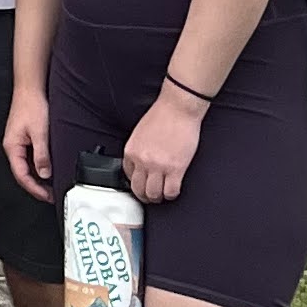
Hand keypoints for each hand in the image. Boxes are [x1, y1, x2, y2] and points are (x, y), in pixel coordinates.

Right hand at [4, 83, 54, 198]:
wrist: (30, 89)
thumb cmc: (32, 106)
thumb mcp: (40, 133)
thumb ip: (41, 154)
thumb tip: (44, 174)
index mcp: (12, 147)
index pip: (21, 176)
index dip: (35, 189)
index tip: (48, 196)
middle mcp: (12, 147)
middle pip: (22, 174)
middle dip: (36, 186)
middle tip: (52, 195)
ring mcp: (17, 143)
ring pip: (26, 167)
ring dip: (38, 178)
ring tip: (52, 185)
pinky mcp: (24, 139)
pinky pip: (29, 159)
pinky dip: (38, 167)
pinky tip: (48, 169)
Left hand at [123, 92, 203, 206]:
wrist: (177, 108)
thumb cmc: (162, 116)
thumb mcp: (140, 134)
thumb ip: (138, 150)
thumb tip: (140, 165)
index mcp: (131, 151)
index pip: (128, 175)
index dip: (137, 182)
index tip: (143, 183)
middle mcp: (142, 160)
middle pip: (139, 189)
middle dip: (145, 196)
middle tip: (151, 196)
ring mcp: (158, 166)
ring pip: (154, 194)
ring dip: (158, 197)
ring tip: (163, 194)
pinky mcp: (175, 169)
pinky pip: (171, 192)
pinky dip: (172, 195)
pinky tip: (173, 190)